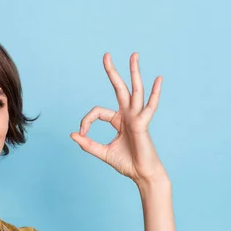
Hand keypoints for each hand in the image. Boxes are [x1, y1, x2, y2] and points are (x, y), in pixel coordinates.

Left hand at [70, 52, 166, 184]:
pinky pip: (150, 106)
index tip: (82, 134)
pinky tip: (158, 79)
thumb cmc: (127, 163)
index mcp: (118, 121)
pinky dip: (155, 93)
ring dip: (134, 72)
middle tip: (106, 55)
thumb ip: (88, 144)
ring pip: (135, 90)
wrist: (141, 175)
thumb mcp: (103, 153)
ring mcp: (136, 117)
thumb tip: (72, 134)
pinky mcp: (143, 124)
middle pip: (119, 89)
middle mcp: (128, 115)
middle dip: (112, 72)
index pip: (97, 112)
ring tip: (133, 55)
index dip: (86, 121)